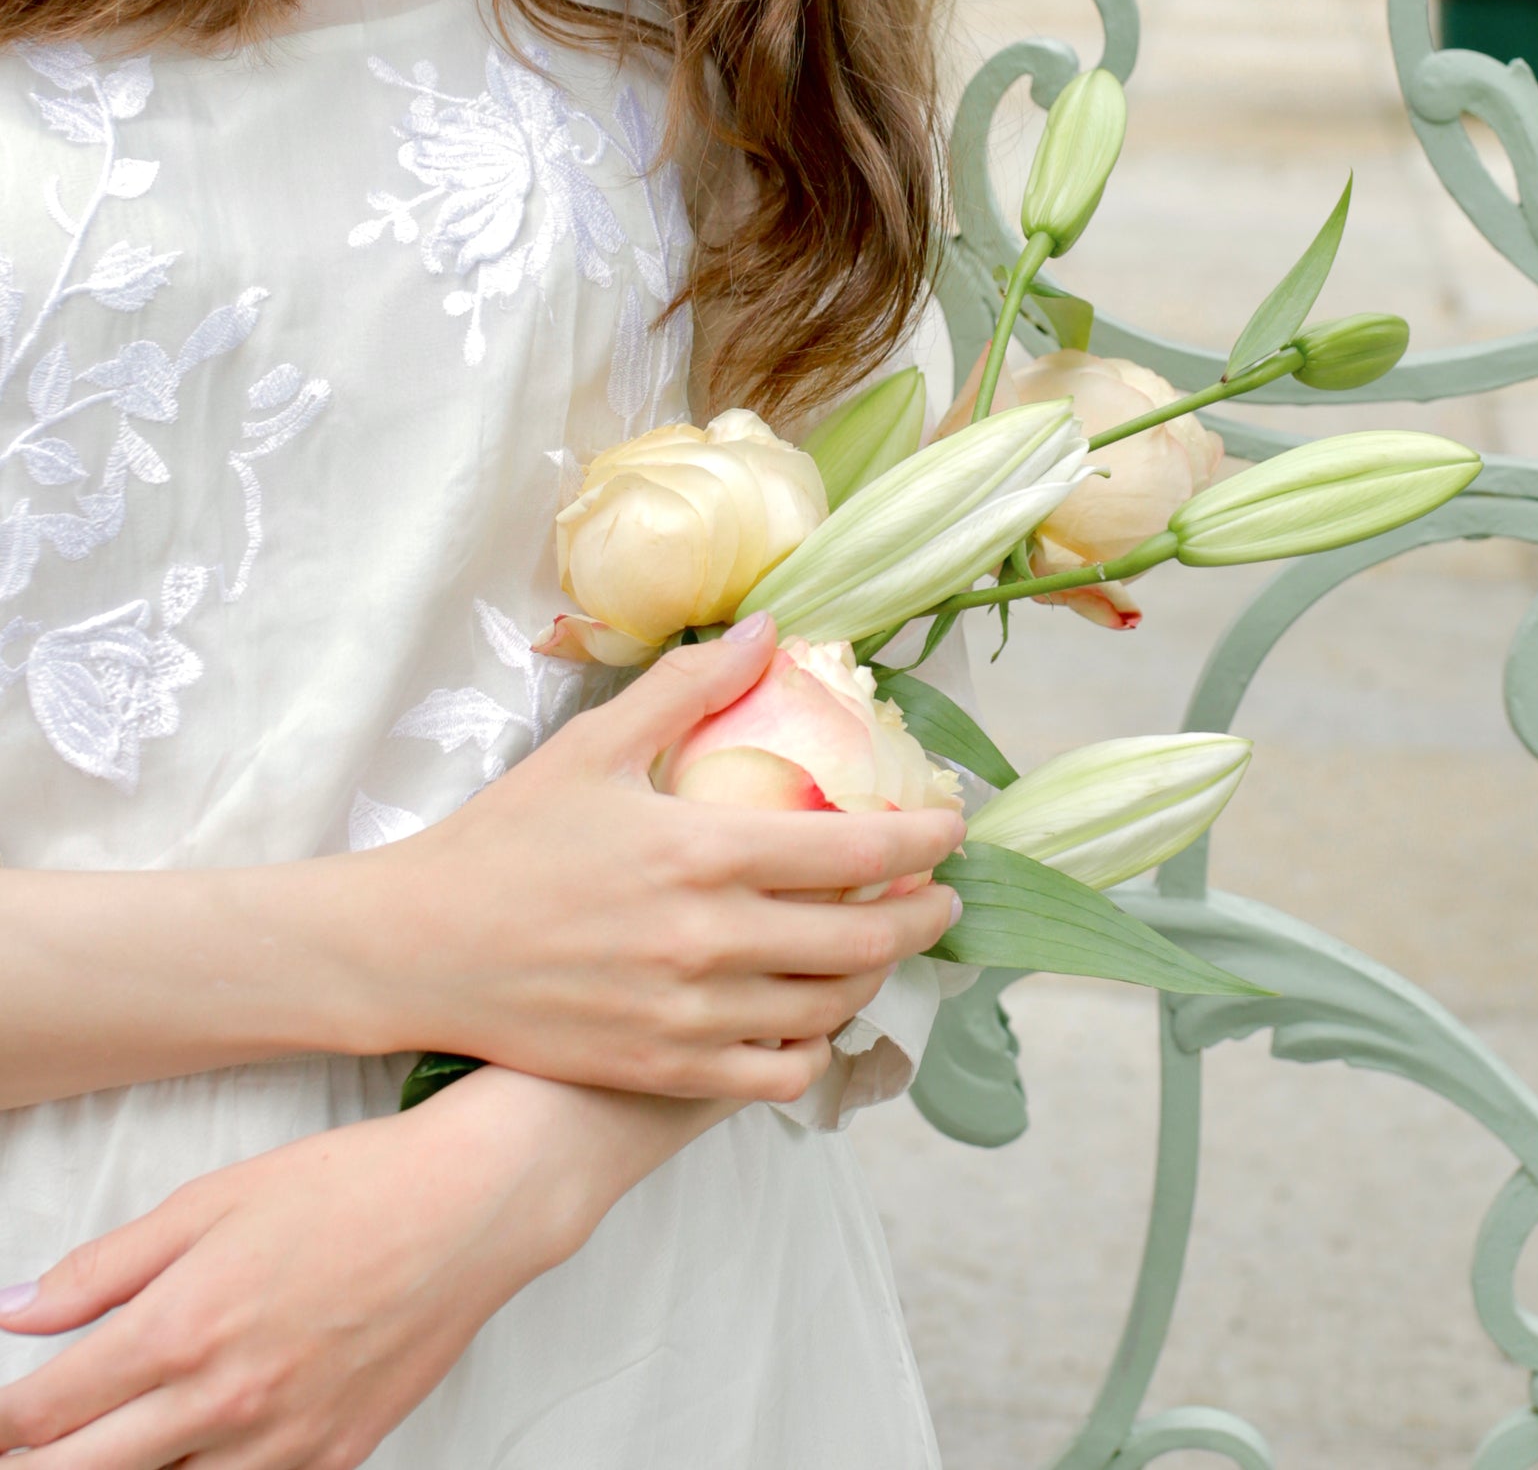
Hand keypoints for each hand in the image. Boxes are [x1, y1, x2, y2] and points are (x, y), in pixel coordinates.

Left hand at [0, 1067, 712, 1468]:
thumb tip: (19, 1310)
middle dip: (39, 1464)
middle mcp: (224, 1401)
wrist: (475, 1206)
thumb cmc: (352, 1184)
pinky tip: (196, 1444)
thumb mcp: (216, 1198)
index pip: (45, 1413)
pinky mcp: (332, 1460)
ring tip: (105, 1445)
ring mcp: (281, 1443)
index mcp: (184, 1326)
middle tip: (28, 1447)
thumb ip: (109, 1264)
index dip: (2, 1424)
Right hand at [371, 615, 962, 1101]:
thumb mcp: (594, 744)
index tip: (953, 828)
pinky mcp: (664, 1071)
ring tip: (883, 947)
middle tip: (941, 896)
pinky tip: (814, 1019)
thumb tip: (768, 628)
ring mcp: (690, 1017)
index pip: (856, 852)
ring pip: (828, 1009)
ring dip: (874, 978)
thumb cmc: (506, 839)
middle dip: (922, 917)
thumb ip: (688, 686)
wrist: (419, 950)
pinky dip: (813, 1050)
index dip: (924, 841)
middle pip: (862, 939)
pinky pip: (776, 1075)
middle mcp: (709, 941)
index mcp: (702, 851)